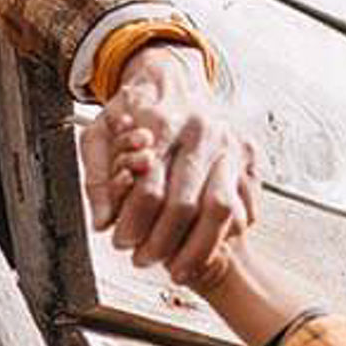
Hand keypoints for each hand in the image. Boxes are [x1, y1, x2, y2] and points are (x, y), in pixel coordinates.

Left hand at [76, 43, 259, 285]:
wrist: (174, 77)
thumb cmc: (135, 110)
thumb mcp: (99, 134)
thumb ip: (96, 178)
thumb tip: (102, 222)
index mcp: (162, 121)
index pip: (149, 188)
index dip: (132, 224)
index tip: (121, 242)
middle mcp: (202, 131)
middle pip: (185, 204)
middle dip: (161, 243)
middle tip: (142, 259)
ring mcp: (230, 144)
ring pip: (221, 209)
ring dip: (198, 248)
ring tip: (177, 268)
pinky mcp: (249, 157)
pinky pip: (244, 206)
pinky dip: (225, 234)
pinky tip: (203, 245)